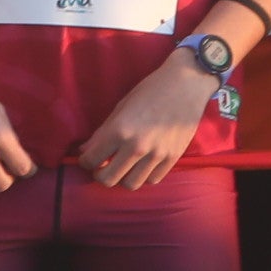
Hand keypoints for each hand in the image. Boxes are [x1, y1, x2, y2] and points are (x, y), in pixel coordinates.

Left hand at [73, 52, 217, 188]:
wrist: (186, 85)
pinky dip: (144, 175)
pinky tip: (142, 165)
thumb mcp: (121, 107)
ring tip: (123, 168)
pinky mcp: (173, 158)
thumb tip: (85, 150)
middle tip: (102, 167)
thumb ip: (102, 132)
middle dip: (100, 175)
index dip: (85, 161)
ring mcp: (156, 154)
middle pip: (108, 179)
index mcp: (119, 130)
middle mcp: (136, 146)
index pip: (91, 160)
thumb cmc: (150, 90)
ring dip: (122, 178)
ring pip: (131, 184)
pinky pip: (152, 179)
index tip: (87, 159)